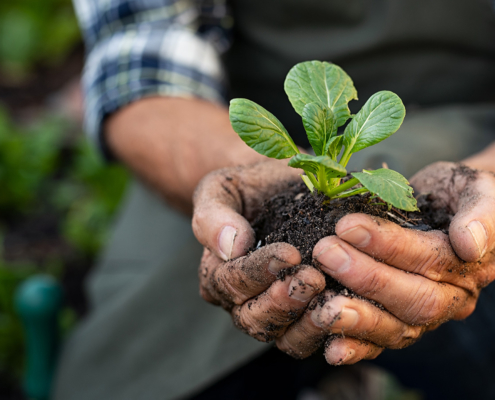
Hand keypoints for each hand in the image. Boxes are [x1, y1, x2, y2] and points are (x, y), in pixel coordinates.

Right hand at [193, 160, 326, 343]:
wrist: (279, 189)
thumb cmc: (248, 188)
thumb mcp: (222, 190)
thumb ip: (214, 216)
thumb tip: (230, 246)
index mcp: (218, 273)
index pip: (231, 282)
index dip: (258, 271)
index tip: (288, 253)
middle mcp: (241, 301)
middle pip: (254, 318)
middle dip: (283, 302)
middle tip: (312, 279)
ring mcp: (274, 313)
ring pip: (284, 337)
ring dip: (308, 323)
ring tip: (331, 300)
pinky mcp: (305, 317)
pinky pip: (313, 337)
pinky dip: (331, 331)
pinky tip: (350, 313)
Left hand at [279, 162, 494, 364]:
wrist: (447, 205)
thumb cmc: (457, 193)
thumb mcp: (476, 189)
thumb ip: (481, 213)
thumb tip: (469, 244)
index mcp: (470, 266)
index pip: (430, 260)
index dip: (387, 244)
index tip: (346, 225)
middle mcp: (452, 298)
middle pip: (413, 299)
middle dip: (366, 278)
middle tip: (325, 253)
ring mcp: (425, 315)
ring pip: (397, 327)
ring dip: (358, 318)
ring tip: (322, 306)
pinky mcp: (401, 322)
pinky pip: (382, 342)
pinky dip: (357, 348)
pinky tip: (331, 350)